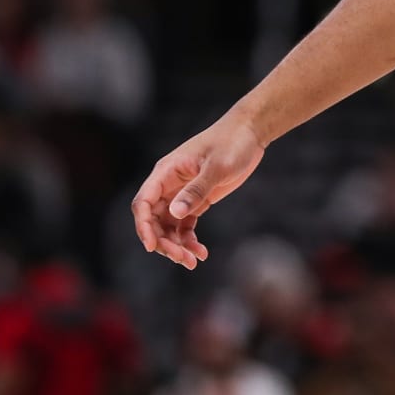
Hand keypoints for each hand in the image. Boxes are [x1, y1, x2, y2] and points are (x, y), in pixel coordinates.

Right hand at [131, 114, 266, 269]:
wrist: (250, 133)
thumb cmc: (232, 143)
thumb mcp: (217, 166)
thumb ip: (197, 189)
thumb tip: (175, 213)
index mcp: (166, 172)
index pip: (144, 203)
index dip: (143, 226)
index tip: (152, 246)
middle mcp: (168, 185)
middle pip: (154, 220)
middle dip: (164, 242)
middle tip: (182, 259)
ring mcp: (181, 194)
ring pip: (168, 226)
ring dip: (176, 245)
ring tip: (193, 261)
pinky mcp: (196, 200)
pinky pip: (185, 225)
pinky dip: (189, 240)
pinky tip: (201, 253)